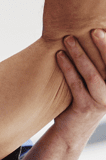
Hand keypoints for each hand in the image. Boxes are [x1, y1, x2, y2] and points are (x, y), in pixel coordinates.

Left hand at [54, 29, 105, 143]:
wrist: (71, 131)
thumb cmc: (81, 99)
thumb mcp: (92, 83)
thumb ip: (94, 66)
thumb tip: (84, 36)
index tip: (105, 29)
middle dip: (103, 47)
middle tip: (93, 30)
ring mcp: (101, 102)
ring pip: (92, 75)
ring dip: (80, 55)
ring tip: (68, 39)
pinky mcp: (85, 108)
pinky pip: (76, 85)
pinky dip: (67, 68)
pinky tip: (59, 55)